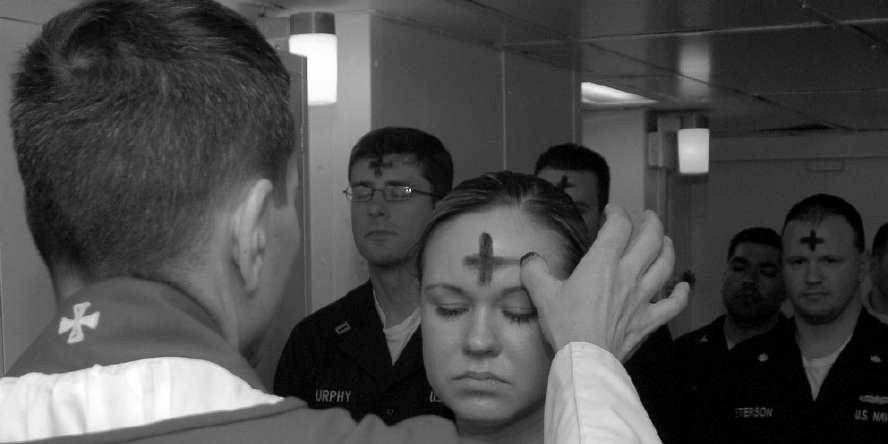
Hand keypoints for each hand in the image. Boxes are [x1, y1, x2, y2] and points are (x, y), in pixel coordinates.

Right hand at [520, 205, 688, 360]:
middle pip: (651, 238)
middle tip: (646, 217)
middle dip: (651, 222)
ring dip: (668, 248)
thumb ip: (534, 270)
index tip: (611, 212)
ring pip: (666, 265)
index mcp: (603, 263)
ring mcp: (643, 297)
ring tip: (664, 241)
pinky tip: (683, 286)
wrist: (585, 359)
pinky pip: (674, 304)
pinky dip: (681, 293)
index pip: (619, 226)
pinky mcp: (649, 320)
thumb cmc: (565, 324)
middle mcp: (628, 274)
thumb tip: (530, 259)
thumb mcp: (542, 293)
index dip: (617, 213)